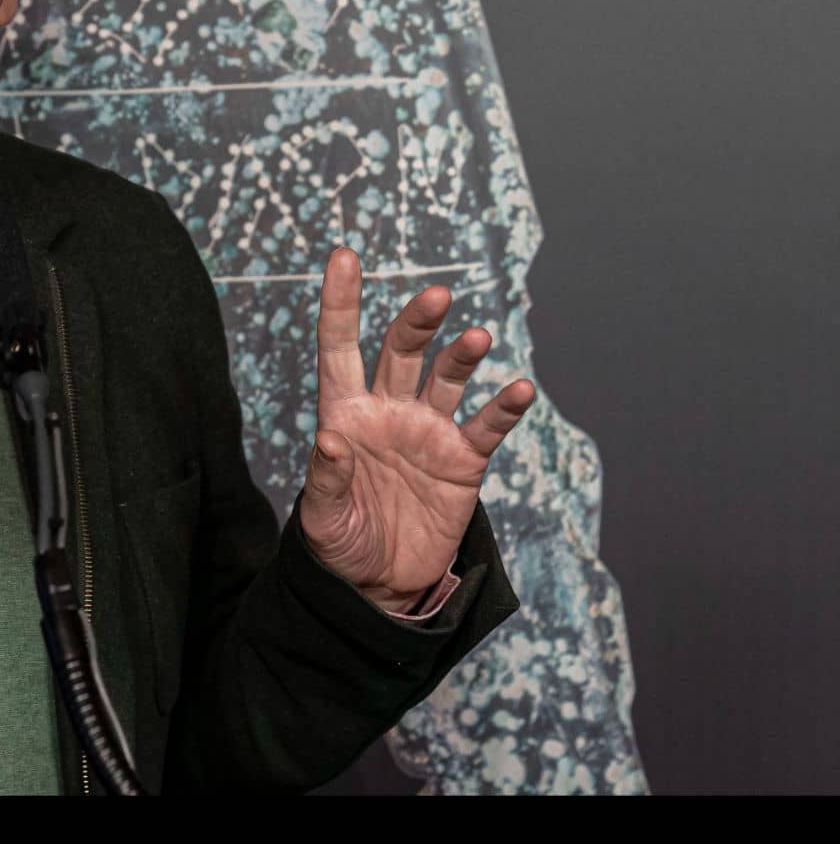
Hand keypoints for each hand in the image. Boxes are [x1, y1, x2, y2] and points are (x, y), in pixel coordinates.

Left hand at [299, 246, 535, 612]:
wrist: (380, 587)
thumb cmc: (339, 547)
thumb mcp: (322, 519)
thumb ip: (326, 479)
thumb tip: (330, 441)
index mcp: (344, 413)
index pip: (338, 346)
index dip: (341, 302)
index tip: (343, 256)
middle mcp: (387, 410)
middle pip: (401, 351)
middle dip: (417, 322)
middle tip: (437, 296)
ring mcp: (427, 431)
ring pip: (447, 378)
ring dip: (463, 356)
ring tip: (477, 338)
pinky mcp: (462, 461)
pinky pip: (486, 426)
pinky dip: (505, 407)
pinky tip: (521, 389)